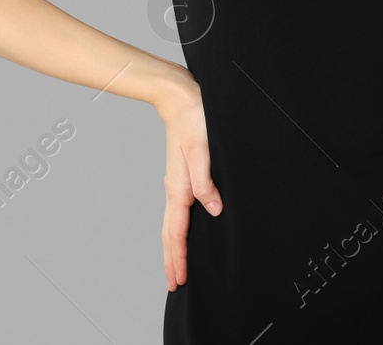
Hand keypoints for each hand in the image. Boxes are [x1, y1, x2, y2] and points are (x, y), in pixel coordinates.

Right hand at [154, 73, 222, 291]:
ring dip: (172, 247)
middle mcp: (174, 188)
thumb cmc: (195, 119)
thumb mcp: (203, 148)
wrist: (180, 98)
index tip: (178, 280)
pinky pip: (176, 211)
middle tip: (173, 285)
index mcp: (179, 186)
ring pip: (171, 224)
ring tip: (174, 266)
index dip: (179, 257)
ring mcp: (175, 182)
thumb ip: (206, 180)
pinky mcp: (181, 175)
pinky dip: (176, 230)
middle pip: (170, 233)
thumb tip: (213, 209)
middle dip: (171, 260)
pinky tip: (181, 231)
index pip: (178, 231)